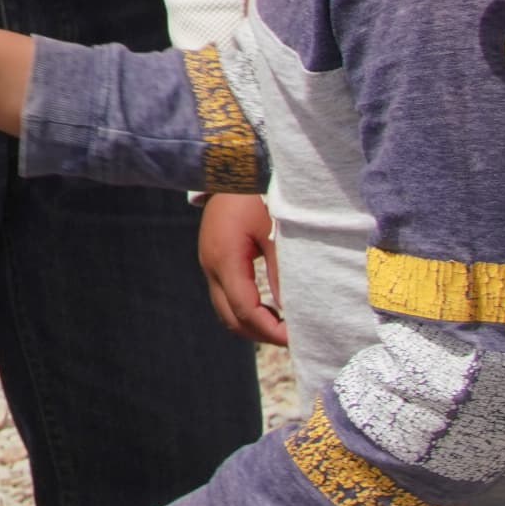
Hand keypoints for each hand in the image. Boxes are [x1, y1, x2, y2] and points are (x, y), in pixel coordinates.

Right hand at [196, 192, 285, 346]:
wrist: (231, 166)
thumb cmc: (257, 194)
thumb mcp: (276, 231)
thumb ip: (282, 272)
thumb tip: (292, 310)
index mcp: (225, 258)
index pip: (246, 310)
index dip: (271, 331)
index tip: (296, 339)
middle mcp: (210, 265)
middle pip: (231, 317)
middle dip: (261, 333)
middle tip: (293, 338)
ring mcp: (208, 263)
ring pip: (225, 310)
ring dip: (252, 323)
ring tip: (284, 325)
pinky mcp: (213, 259)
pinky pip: (225, 296)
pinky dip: (246, 309)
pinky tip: (270, 307)